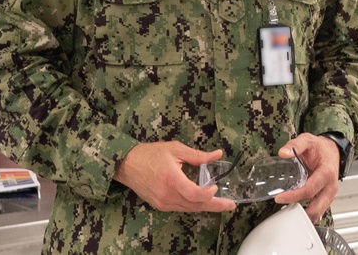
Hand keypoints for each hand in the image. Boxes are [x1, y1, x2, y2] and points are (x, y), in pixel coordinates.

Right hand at [113, 141, 236, 212]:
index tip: (216, 186)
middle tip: (231, 205)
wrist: (126, 165)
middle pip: (195, 205)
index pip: (195, 194)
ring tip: (221, 203)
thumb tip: (218, 154)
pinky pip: (181, 208)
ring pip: (189, 209)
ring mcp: (163, 203)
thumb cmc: (150, 154)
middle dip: (215, 206)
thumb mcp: (176, 149)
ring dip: (205, 206)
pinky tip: (202, 200)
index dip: (209, 194)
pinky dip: (193, 205)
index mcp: (172, 180)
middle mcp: (167, 195)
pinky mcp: (160, 205)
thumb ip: (198, 155)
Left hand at [273, 132, 340, 221]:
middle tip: (284, 210)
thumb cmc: (320, 148)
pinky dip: (309, 213)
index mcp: (326, 172)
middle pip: (317, 208)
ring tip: (289, 212)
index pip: (310, 190)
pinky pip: (319, 210)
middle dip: (301, 213)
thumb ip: (296, 145)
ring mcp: (330, 193)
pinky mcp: (326, 197)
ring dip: (305, 215)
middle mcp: (330, 185)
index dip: (294, 196)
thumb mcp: (308, 140)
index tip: (280, 198)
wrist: (331, 150)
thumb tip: (283, 153)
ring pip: (319, 212)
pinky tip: (298, 210)